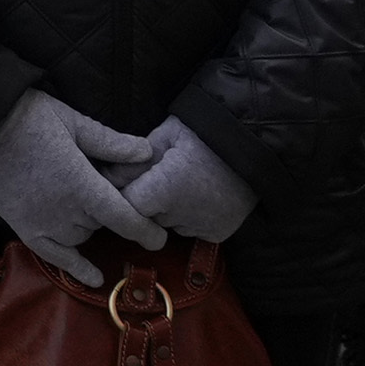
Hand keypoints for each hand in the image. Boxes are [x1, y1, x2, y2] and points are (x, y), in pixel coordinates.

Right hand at [0, 89, 165, 287]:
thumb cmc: (27, 117)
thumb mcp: (73, 121)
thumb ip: (110, 143)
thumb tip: (146, 153)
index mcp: (82, 184)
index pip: (126, 219)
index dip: (147, 232)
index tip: (160, 237)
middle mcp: (65, 211)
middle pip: (104, 224)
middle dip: (112, 211)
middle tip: (108, 188)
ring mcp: (43, 222)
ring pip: (83, 236)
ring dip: (90, 224)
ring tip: (85, 202)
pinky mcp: (24, 227)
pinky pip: (54, 256)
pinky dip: (75, 267)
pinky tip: (93, 277)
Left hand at [117, 116, 254, 244]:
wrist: (257, 143)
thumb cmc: (205, 132)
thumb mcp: (164, 136)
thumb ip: (133, 161)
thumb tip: (107, 178)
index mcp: (165, 190)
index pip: (126, 206)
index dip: (121, 194)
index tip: (122, 182)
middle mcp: (182, 215)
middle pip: (147, 216)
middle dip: (144, 200)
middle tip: (156, 175)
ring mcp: (203, 227)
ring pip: (168, 224)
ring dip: (167, 210)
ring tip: (181, 182)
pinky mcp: (218, 233)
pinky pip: (191, 228)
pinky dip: (188, 216)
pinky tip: (198, 195)